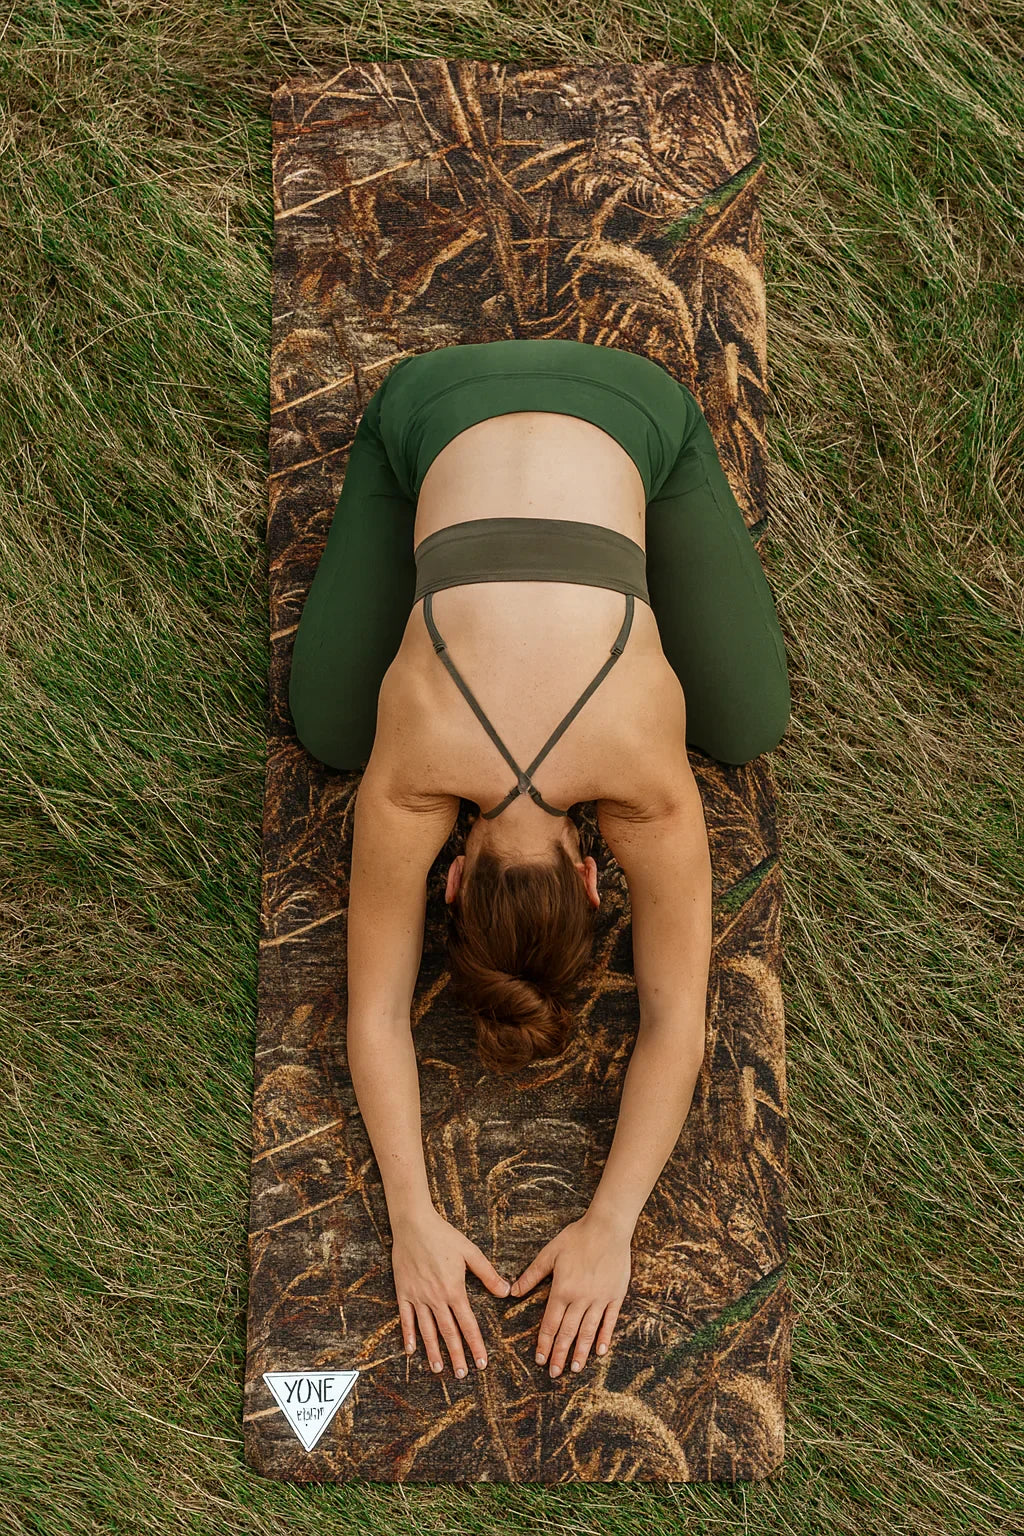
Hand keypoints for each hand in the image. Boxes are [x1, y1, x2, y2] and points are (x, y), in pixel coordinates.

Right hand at [390, 1207, 511, 1378]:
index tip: (481, 1362)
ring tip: (438, 1369)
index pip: (467, 1323)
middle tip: (462, 1374)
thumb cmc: (444, 1236)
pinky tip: (411, 1350)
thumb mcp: (470, 1252)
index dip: (475, 1344)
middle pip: (448, 1332)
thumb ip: (488, 1274)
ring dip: (433, 1351)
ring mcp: (417, 1296)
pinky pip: (405, 1318)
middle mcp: (435, 1297)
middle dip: (456, 1354)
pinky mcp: (403, 1292)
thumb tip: (506, 1291)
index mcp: (454, 1289)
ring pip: (427, 1330)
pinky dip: (408, 1335)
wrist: (413, 1224)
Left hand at [509, 1211, 631, 1376]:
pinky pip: (610, 1321)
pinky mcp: (616, 1296)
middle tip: (554, 1373)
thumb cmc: (577, 1237)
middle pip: (568, 1332)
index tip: (539, 1359)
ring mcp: (600, 1299)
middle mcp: (581, 1299)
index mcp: (562, 1290)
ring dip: (581, 1352)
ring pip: (588, 1331)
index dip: (544, 1343)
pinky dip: (605, 1337)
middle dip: (559, 1354)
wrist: (608, 1227)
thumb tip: (513, 1291)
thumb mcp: (550, 1253)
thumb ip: (531, 1275)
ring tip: (576, 1368)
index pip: (550, 1323)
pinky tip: (600, 1351)